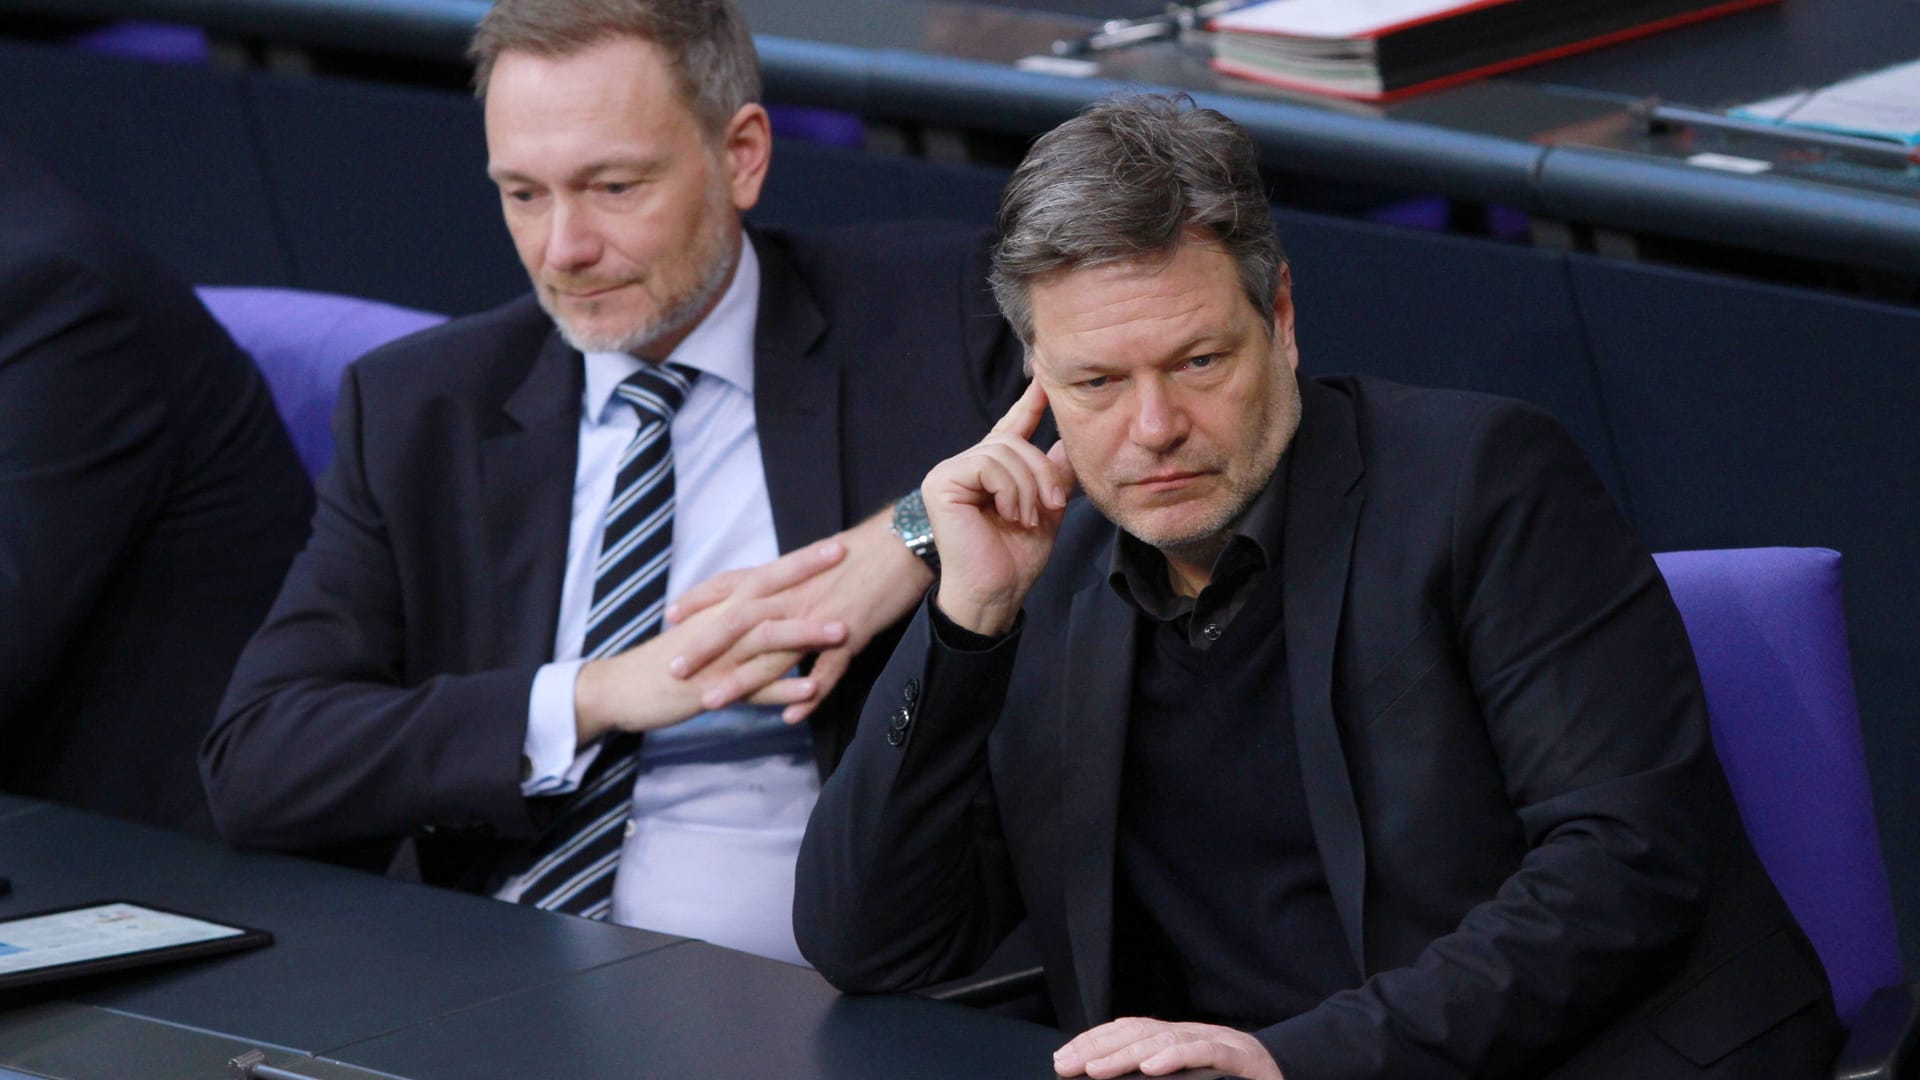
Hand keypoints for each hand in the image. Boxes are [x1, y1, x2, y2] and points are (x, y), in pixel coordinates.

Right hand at [573, 545, 849, 741]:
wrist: (621, 688)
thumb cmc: (670, 659)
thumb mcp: (705, 630)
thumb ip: (737, 617)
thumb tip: (771, 606)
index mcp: (721, 608)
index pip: (765, 575)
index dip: (799, 559)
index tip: (835, 544)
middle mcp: (721, 625)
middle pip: (767, 592)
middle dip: (806, 575)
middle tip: (844, 555)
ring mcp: (718, 658)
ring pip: (765, 640)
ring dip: (804, 634)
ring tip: (843, 630)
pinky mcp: (712, 690)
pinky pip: (753, 691)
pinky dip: (782, 690)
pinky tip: (811, 690)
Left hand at [664, 510, 935, 722]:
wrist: (904, 542)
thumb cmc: (864, 550)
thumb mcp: (816, 560)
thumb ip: (788, 578)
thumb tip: (770, 588)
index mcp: (784, 576)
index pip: (732, 586)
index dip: (699, 600)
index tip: (671, 616)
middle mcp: (793, 595)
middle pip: (738, 622)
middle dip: (703, 648)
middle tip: (673, 670)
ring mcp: (819, 617)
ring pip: (772, 652)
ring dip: (741, 680)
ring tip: (713, 703)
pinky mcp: (850, 634)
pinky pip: (826, 670)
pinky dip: (808, 694)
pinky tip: (792, 717)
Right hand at [924, 379, 1074, 634]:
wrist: (996, 592)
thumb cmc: (1016, 559)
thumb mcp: (1046, 509)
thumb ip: (1052, 475)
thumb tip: (1066, 442)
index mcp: (990, 471)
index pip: (1010, 427)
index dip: (1028, 404)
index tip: (1044, 381)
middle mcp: (966, 465)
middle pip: (1015, 441)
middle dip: (1042, 474)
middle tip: (1051, 507)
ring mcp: (950, 472)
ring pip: (1004, 452)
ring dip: (1028, 489)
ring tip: (1027, 518)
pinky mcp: (942, 483)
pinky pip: (988, 464)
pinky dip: (1009, 490)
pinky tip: (1010, 514)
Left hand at [1054, 1018, 1283, 1079]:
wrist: (1290, 1073)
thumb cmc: (1238, 1079)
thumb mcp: (1193, 1075)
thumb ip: (1160, 1073)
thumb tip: (1112, 1077)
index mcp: (1178, 1039)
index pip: (1128, 1032)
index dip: (1094, 1041)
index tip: (1063, 1058)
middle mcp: (1192, 1034)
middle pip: (1138, 1033)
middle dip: (1098, 1048)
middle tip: (1067, 1065)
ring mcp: (1215, 1042)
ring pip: (1164, 1041)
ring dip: (1125, 1055)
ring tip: (1095, 1070)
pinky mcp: (1238, 1057)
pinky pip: (1203, 1052)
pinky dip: (1175, 1058)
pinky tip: (1150, 1069)